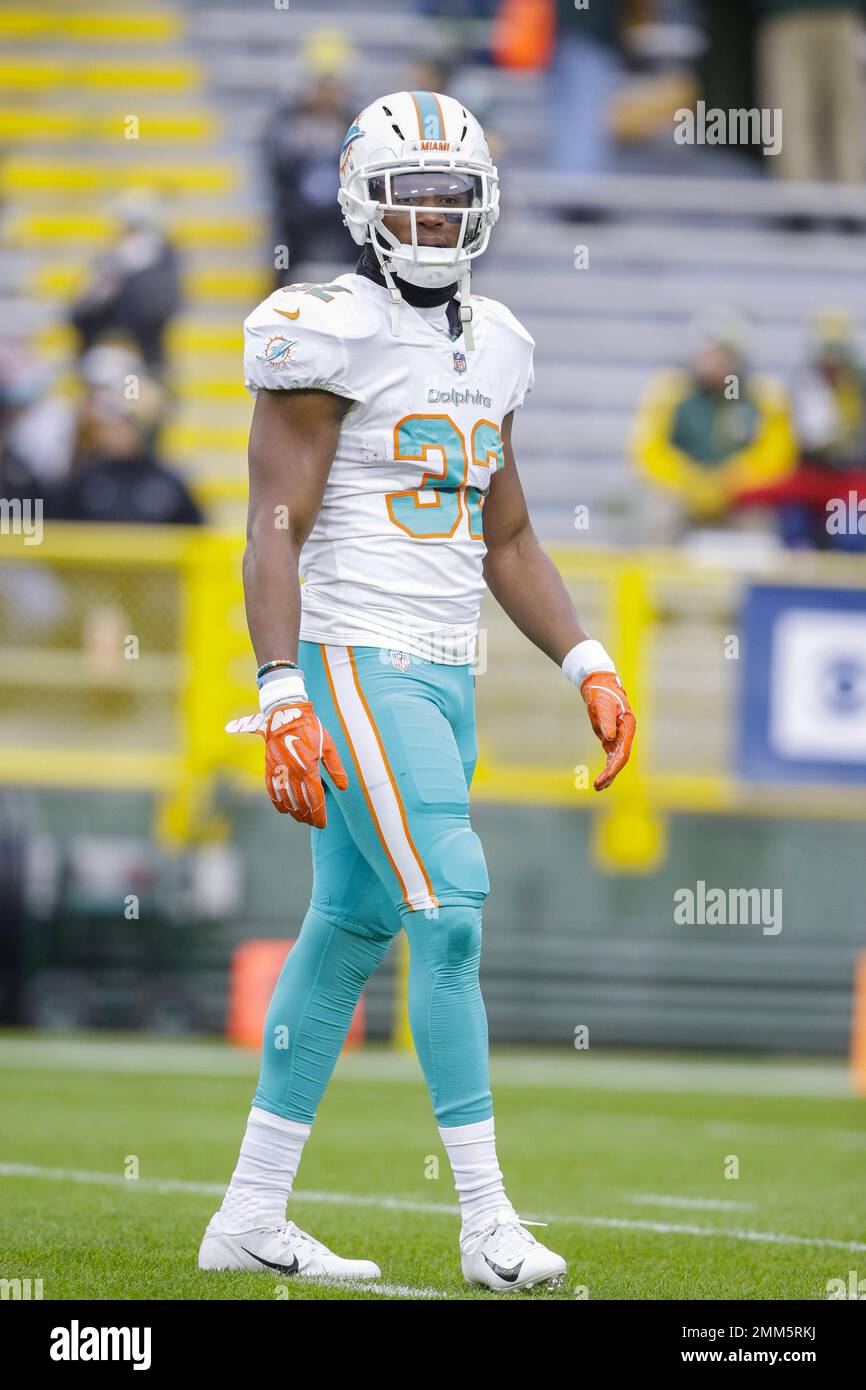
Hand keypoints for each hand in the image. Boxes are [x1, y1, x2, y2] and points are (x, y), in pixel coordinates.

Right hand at [226, 700, 347, 825]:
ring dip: (294, 813)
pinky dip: (278, 804)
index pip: (314, 800)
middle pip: (300, 804)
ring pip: (286, 802)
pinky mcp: (269, 769)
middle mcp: (292, 774)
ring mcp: (278, 773)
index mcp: (308, 769)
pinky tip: (285, 810)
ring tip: (303, 819)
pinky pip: (272, 792)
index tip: (322, 824)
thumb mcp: (328, 746)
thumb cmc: (310, 729)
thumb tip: (343, 788)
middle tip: (314, 823)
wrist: (285, 716)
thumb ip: (335, 769)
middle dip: (308, 817)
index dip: (318, 815)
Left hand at [580, 671, 635, 791]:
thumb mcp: (602, 705)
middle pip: (621, 758)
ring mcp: (620, 736)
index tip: (605, 777)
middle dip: (610, 773)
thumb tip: (609, 739)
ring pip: (616, 759)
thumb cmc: (601, 693)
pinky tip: (602, 779)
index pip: (623, 751)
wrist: (598, 684)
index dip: (614, 766)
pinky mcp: (612, 738)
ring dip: (609, 773)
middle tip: (597, 786)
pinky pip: (611, 756)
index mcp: (628, 726)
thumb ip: (606, 721)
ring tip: (598, 787)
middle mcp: (626, 733)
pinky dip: (607, 767)